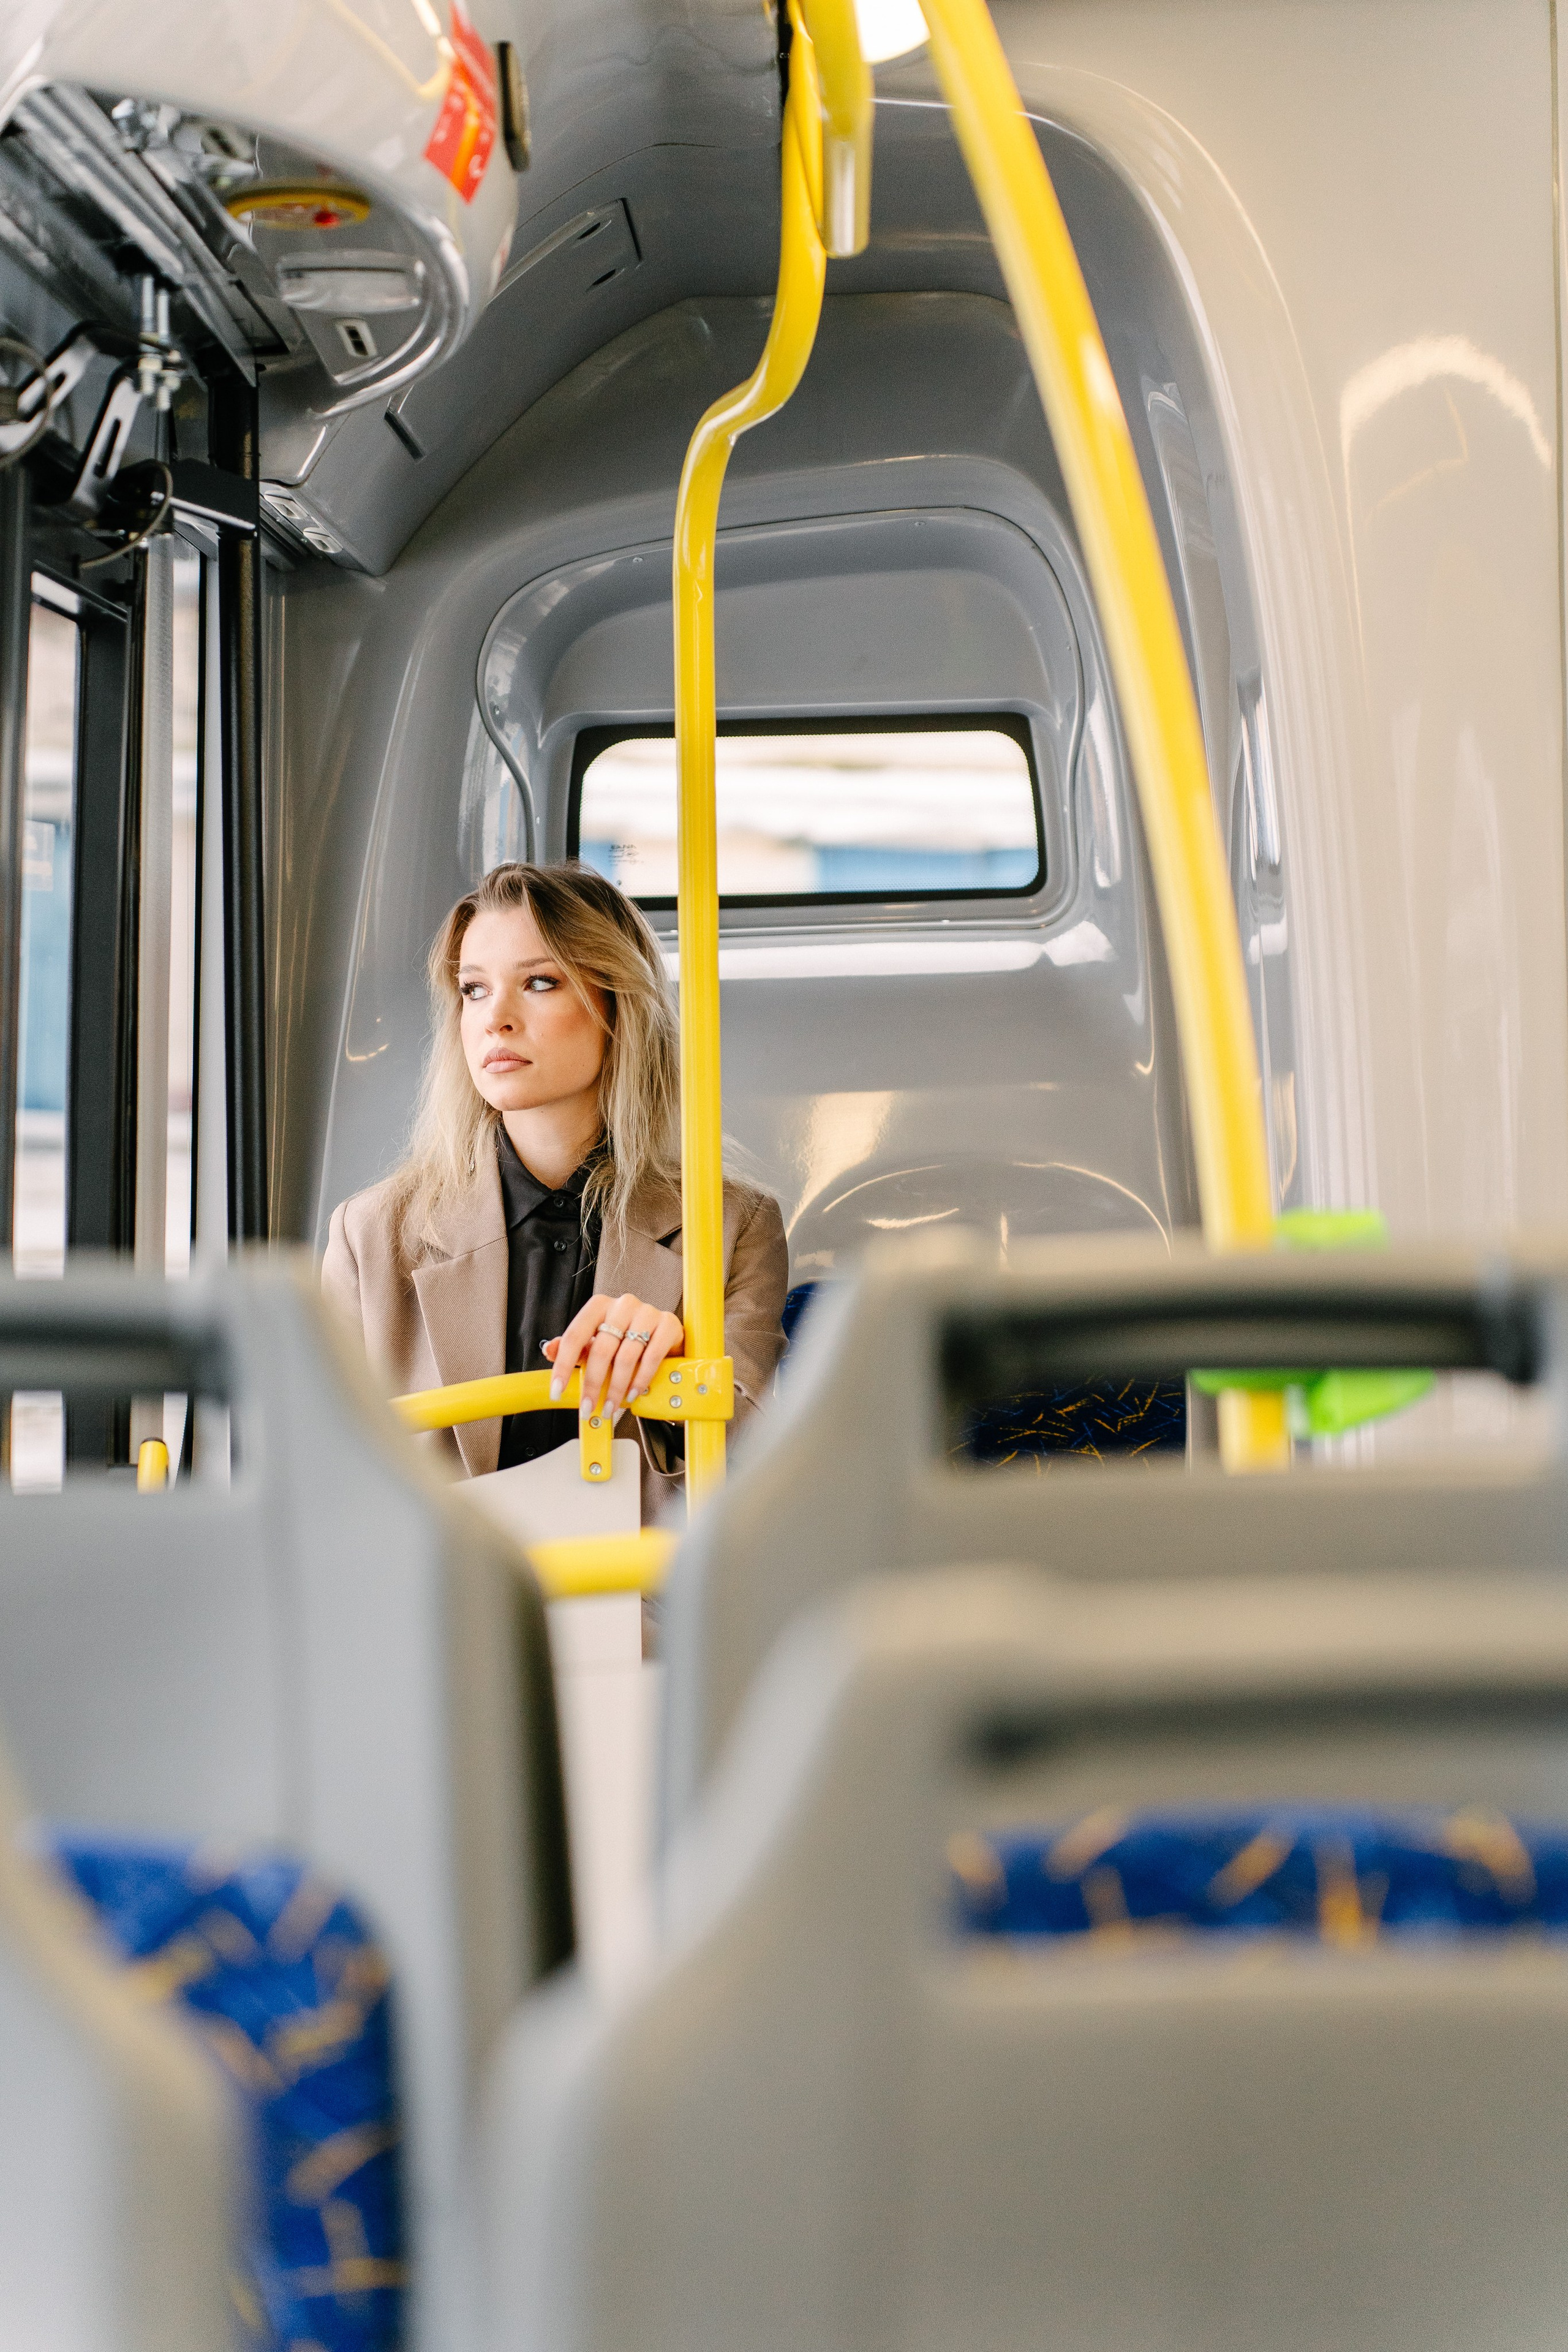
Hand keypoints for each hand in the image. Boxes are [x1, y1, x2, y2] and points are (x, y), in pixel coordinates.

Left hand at [543, 1293, 685, 1417]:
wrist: (664, 1335)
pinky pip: (651, 1358)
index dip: (563, 1365)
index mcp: (599, 1305)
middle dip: (592, 1384)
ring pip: (625, 1357)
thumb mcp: (596, 1340)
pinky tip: (633, 1394)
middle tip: (588, 1407)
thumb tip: (549, 1350)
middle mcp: (622, 1304)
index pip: (575, 1335)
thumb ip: (573, 1346)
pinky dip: (640, 1380)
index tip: (557, 1390)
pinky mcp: (668, 1325)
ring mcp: (647, 1312)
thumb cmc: (626, 1338)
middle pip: (600, 1349)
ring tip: (611, 1406)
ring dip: (616, 1388)